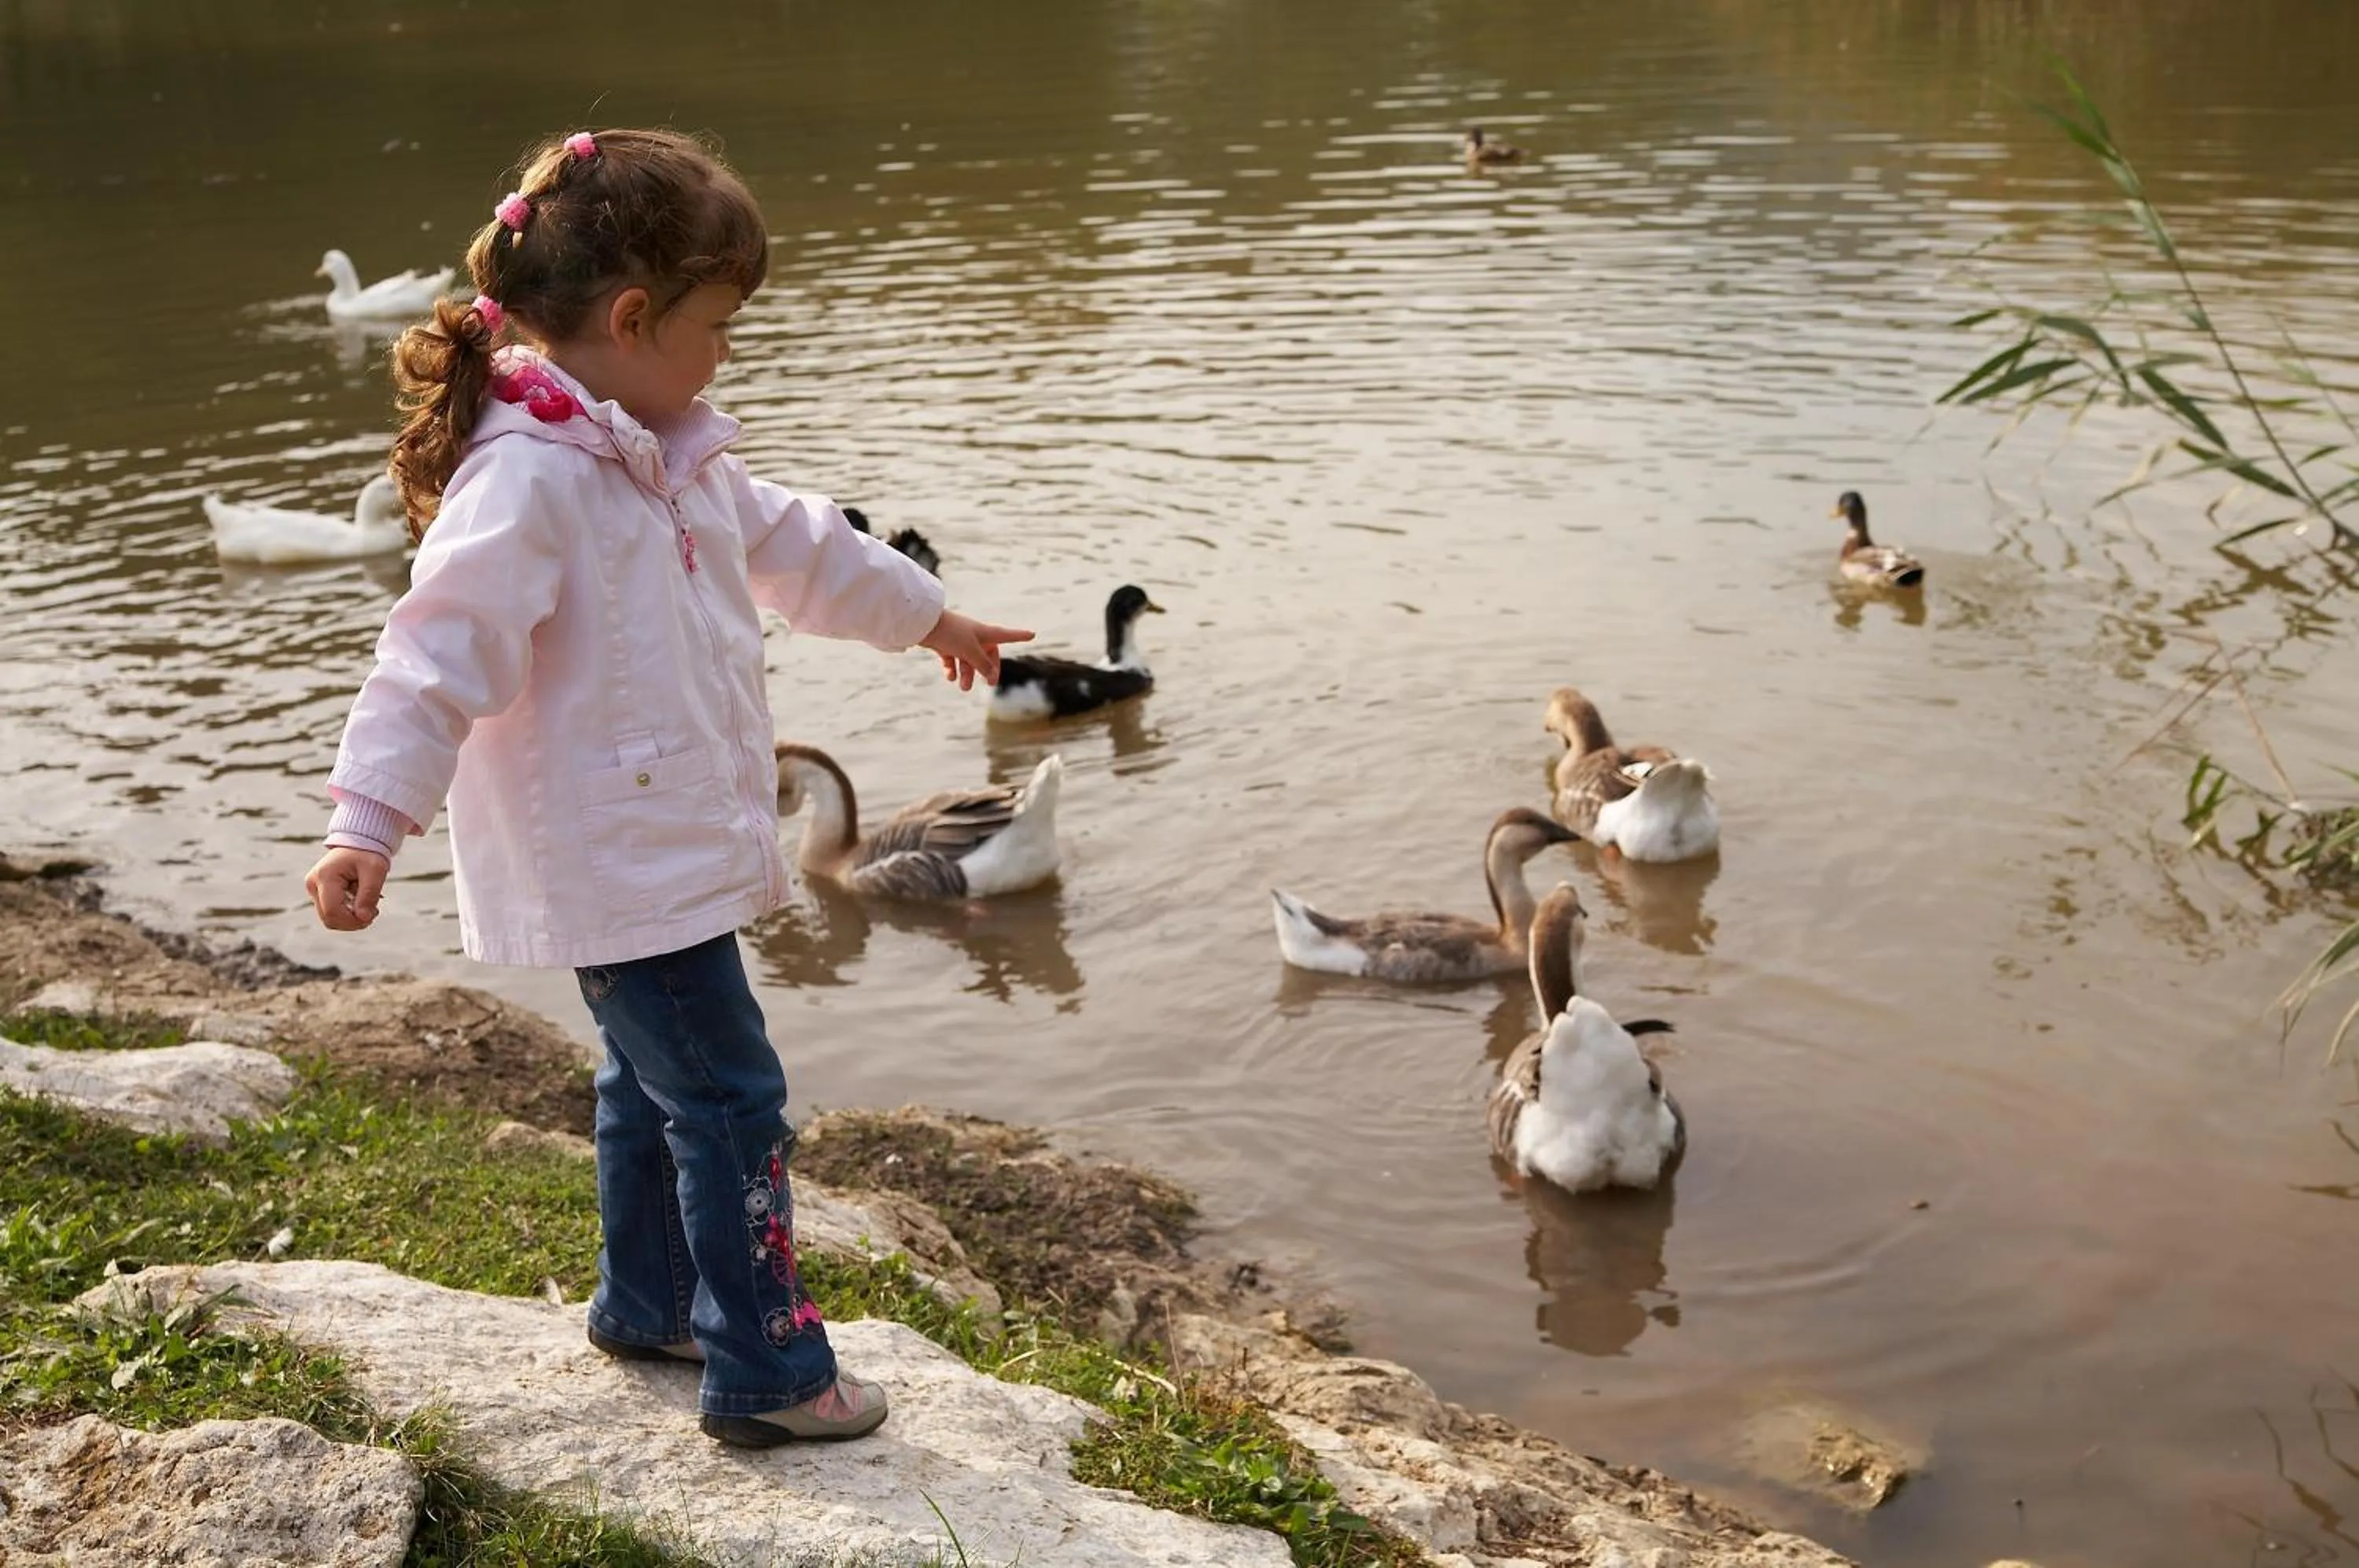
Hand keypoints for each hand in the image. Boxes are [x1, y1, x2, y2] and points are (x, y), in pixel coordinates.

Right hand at [306, 847, 388, 931]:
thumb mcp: (375, 871)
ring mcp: (313, 889)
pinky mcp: (317, 893)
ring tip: (368, 904)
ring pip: (329, 919)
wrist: (358, 843)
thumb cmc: (367, 854)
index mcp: (325, 876)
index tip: (372, 915)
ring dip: (351, 918)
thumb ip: (369, 895)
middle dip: (353, 922)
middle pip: (329, 919)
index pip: (333, 912)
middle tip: (373, 912)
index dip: (352, 921)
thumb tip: (363, 918)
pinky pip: (331, 913)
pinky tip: (360, 902)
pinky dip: (347, 913)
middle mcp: (313, 884)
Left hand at [918, 609, 1033, 690]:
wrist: (923, 624)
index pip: (1008, 635)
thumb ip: (982, 665)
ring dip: (967, 674)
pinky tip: (950, 676)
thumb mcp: (971, 652)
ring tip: (963, 687)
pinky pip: (952, 659)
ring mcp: (958, 639)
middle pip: (987, 654)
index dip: (1020, 636)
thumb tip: (991, 674)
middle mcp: (973, 635)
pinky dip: (952, 669)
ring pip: (968, 660)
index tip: (1033, 634)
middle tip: (990, 684)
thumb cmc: (951, 633)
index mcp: (985, 632)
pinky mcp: (944, 643)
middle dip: (987, 669)